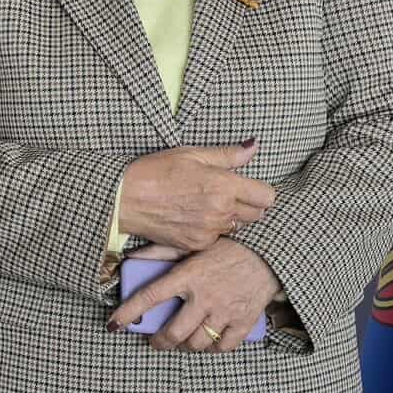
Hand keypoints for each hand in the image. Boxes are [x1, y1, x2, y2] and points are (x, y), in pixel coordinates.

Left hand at [110, 239, 280, 352]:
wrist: (268, 252)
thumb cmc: (227, 246)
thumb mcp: (193, 244)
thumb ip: (161, 252)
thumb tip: (132, 258)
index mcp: (188, 275)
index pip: (150, 296)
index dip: (128, 312)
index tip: (114, 324)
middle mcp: (205, 296)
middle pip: (174, 332)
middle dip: (160, 342)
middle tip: (156, 342)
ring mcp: (225, 311)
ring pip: (197, 343)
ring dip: (185, 347)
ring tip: (182, 341)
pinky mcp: (244, 321)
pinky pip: (223, 346)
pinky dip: (213, 349)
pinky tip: (207, 342)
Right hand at [115, 142, 274, 251]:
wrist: (125, 199)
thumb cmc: (156, 171)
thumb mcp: (192, 154)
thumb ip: (228, 155)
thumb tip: (253, 147)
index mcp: (224, 186)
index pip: (267, 196)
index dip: (259, 190)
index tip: (247, 186)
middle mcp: (222, 212)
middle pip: (257, 215)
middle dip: (247, 204)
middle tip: (224, 194)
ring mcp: (210, 231)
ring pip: (236, 227)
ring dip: (228, 218)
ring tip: (203, 205)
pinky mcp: (197, 245)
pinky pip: (216, 238)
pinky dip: (209, 230)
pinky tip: (191, 217)